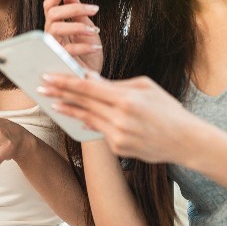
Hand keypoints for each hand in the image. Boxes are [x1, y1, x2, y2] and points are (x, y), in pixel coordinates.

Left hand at [40, 71, 195, 163]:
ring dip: (69, 109)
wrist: (185, 140)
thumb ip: (116, 84)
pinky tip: (78, 116)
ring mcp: (119, 136)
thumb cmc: (166, 108)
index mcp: (127, 99)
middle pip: (83, 103)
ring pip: (87, 118)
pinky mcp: (119, 148)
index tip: (49, 77)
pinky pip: (100, 131)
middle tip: (41, 87)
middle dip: (60, 93)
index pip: (88, 88)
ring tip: (53, 102)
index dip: (66, 82)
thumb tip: (90, 78)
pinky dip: (90, 122)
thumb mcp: (145, 87)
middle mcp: (120, 119)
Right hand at [43, 0, 102, 71]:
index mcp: (56, 25)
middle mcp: (51, 35)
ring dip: (77, 26)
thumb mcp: (87, 29)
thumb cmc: (88, 54)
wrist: (92, 77)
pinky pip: (68, 49)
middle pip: (53, 13)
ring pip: (56, 28)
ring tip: (95, 29)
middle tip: (95, 9)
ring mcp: (52, 48)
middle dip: (73, 8)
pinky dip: (84, 46)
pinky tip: (96, 46)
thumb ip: (78, 13)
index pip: (49, 6)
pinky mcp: (59, 61)